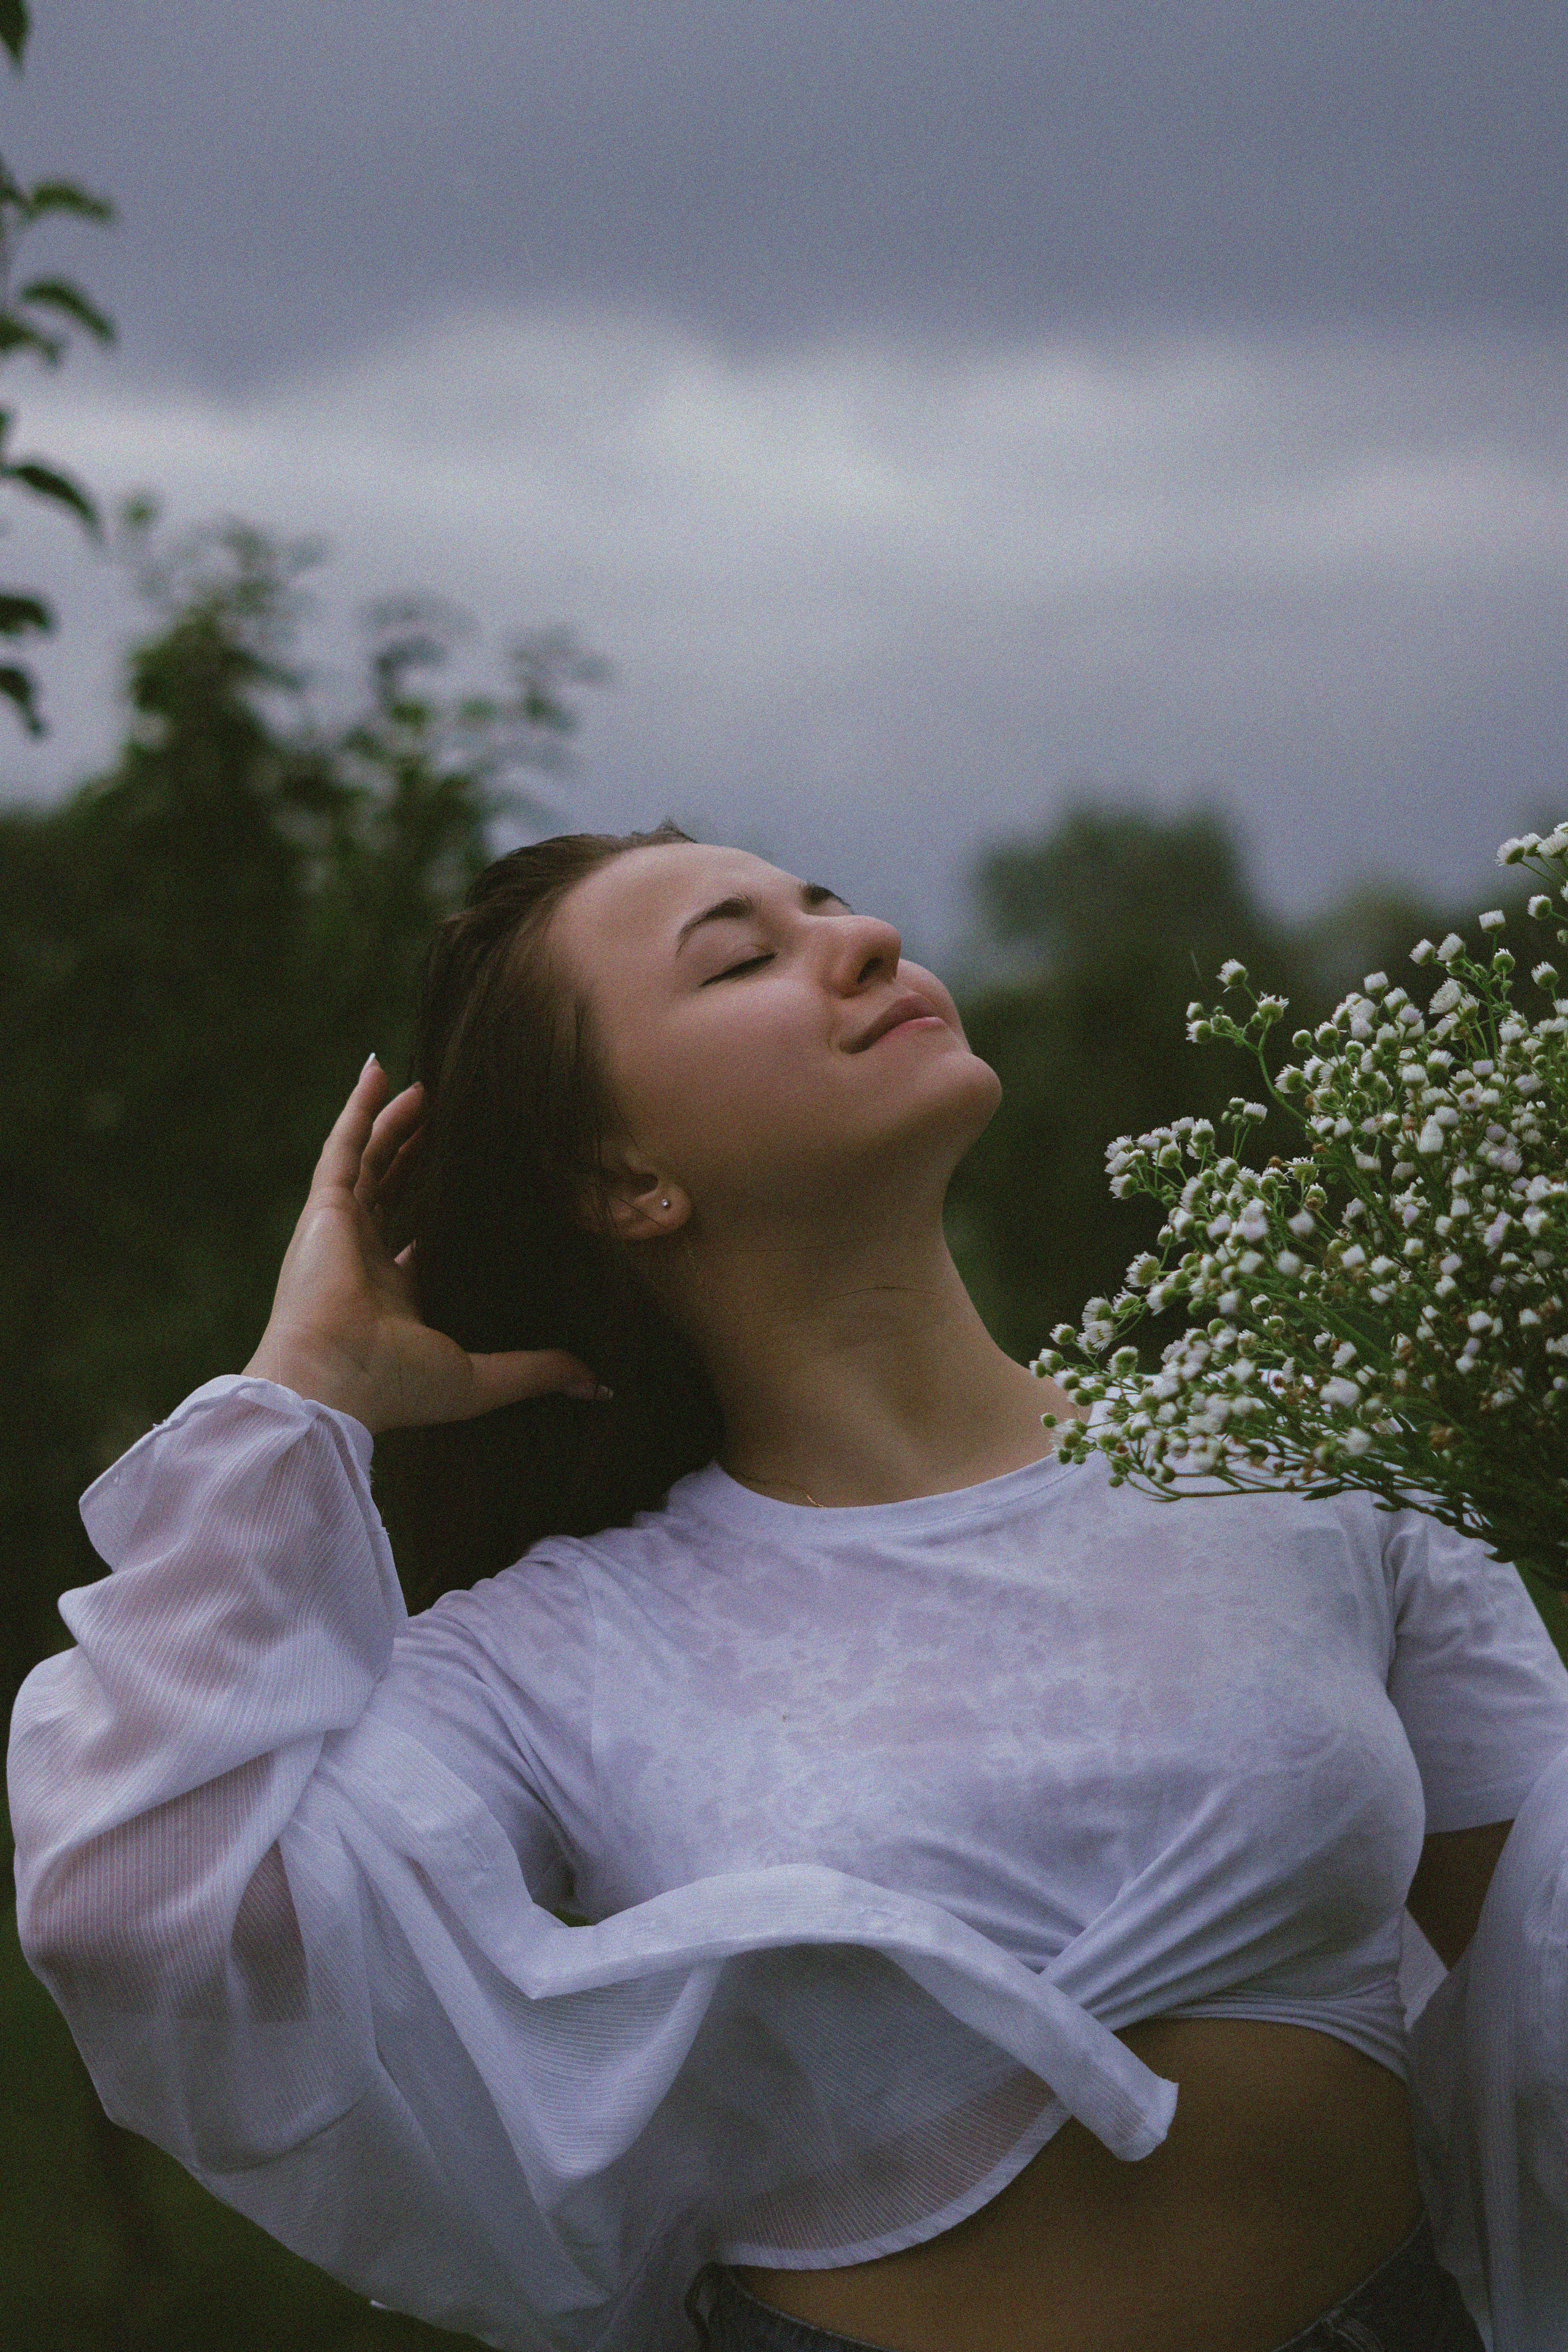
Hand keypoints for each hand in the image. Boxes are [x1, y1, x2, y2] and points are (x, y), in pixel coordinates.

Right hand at [243, 1056, 604, 1435]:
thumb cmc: (396, 1386)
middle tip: (453, 1124)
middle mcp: (363, 1260)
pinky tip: (377, 1069)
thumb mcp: (481, 1380)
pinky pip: (343, 1145)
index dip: (444, 1216)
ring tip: (424, 1089)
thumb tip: (599, 1387)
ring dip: (394, 1124)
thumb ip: (537, 1371)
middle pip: (395, 1192)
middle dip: (418, 1157)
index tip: (479, 1189)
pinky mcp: (325, 1208)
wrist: (331, 1383)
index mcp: (393, 1297)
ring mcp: (340, 1231)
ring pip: (370, 1161)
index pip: (419, 1245)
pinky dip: (359, 1108)